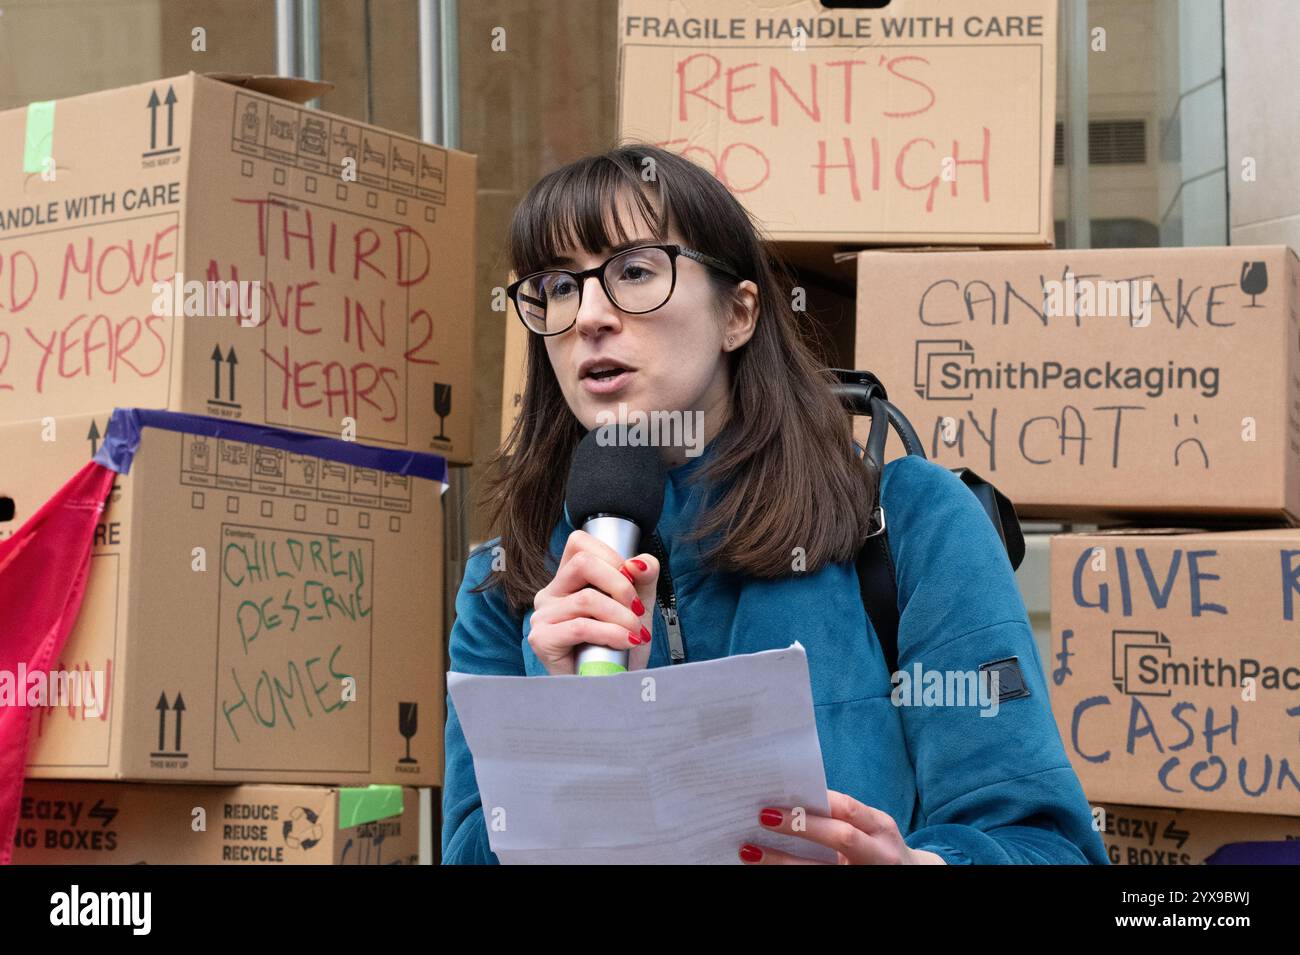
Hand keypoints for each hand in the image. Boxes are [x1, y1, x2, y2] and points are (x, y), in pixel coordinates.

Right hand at [528, 530, 660, 675]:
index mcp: (568, 580)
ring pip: (586, 599)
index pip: (579, 543)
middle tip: (638, 609)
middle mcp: (550, 594)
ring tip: (636, 633)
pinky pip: (580, 627)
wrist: (612, 690)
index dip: (611, 555)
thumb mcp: (638, 606)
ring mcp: (542, 616)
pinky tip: (626, 642)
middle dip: (620, 584)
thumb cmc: (620, 649)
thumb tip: (640, 562)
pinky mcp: (542, 640)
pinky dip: (610, 633)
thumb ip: (643, 578)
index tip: (631, 580)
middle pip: (582, 563)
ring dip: (622, 616)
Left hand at [739, 789, 947, 864]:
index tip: (778, 798)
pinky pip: (818, 883)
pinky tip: (765, 871)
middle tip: (762, 817)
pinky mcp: (853, 891)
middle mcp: (879, 853)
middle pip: (840, 838)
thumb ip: (841, 816)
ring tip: (750, 852)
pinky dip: (789, 876)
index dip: (813, 803)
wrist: (913, 879)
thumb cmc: (877, 846)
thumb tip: (790, 800)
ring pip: (821, 870)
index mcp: (880, 827)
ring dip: (782, 862)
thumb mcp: (871, 828)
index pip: (847, 808)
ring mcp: (866, 876)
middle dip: (800, 826)